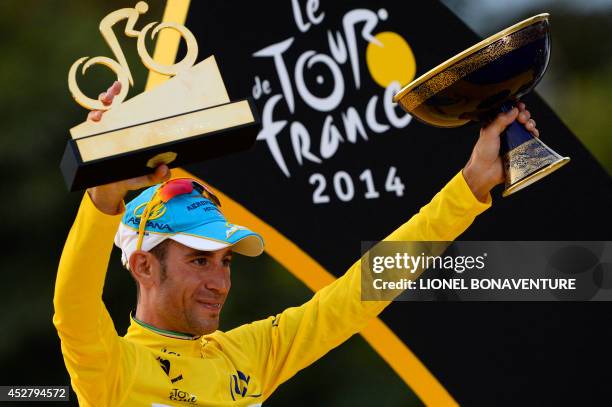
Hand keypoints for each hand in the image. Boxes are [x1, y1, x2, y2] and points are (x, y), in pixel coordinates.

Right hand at [86, 81, 170, 214]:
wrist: (110, 189)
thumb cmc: (129, 177)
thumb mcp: (145, 178)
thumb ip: (156, 175)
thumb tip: (166, 170)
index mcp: (128, 131)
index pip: (127, 110)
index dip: (122, 97)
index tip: (119, 85)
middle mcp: (114, 129)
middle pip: (109, 106)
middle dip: (109, 95)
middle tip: (112, 93)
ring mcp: (102, 134)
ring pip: (97, 114)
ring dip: (98, 109)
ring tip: (101, 109)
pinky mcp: (91, 142)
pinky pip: (88, 129)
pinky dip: (90, 122)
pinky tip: (94, 121)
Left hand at [462, 102, 538, 201]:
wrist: (485, 173)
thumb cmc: (482, 154)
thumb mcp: (489, 133)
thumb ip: (501, 120)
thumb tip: (513, 110)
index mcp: (494, 126)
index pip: (507, 112)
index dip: (515, 107)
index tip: (519, 106)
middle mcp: (504, 131)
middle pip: (519, 117)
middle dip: (524, 114)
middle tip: (522, 118)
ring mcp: (512, 140)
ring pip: (526, 126)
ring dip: (530, 123)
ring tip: (528, 126)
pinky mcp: (519, 149)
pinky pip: (530, 139)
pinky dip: (534, 133)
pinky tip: (533, 133)